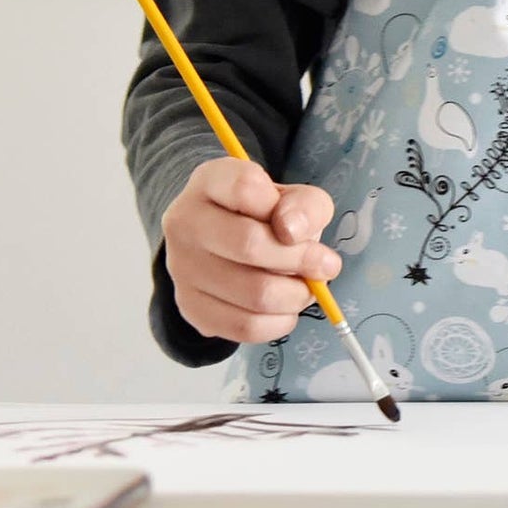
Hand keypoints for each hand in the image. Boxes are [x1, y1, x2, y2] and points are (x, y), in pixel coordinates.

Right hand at [160, 156, 340, 343]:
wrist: (225, 242)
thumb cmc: (263, 215)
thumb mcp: (292, 197)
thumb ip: (305, 205)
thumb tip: (293, 232)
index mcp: (208, 181)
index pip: (246, 188)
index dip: (286, 211)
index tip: (302, 230)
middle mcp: (184, 222)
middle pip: (249, 245)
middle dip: (301, 260)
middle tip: (325, 266)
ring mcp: (181, 267)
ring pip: (252, 293)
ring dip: (295, 296)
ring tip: (306, 288)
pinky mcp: (189, 307)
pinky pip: (243, 326)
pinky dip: (278, 322)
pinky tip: (286, 309)